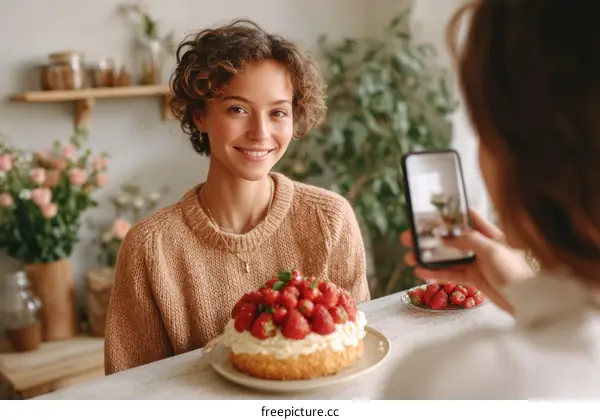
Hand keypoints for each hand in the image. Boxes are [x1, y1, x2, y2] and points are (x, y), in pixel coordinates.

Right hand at [401, 209, 534, 314]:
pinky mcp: (474, 279)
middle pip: (451, 238)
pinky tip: (421, 272)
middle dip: (430, 238)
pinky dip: (436, 274)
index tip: (429, 214)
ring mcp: (477, 263)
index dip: (448, 215)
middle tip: (410, 237)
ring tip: (410, 257)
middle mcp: (482, 246)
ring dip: (429, 258)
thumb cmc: (518, 270)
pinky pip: (451, 275)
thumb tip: (447, 236)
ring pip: (448, 258)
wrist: (531, 300)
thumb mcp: (492, 249)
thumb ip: (468, 240)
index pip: (467, 218)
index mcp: (490, 233)